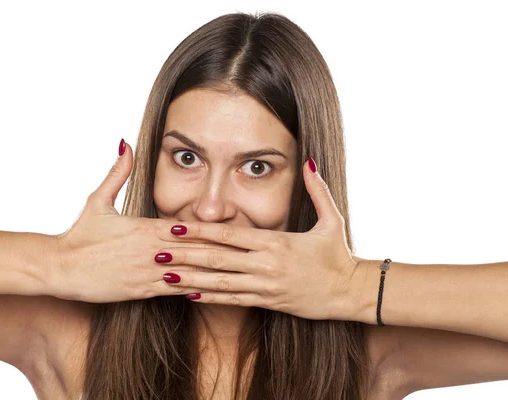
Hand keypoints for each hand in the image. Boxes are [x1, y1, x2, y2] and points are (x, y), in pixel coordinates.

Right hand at [50, 140, 242, 302]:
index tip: (234, 229)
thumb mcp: (97, 201)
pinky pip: (172, 291)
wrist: (59, 267)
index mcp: (145, 227)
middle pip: (194, 249)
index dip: (211, 229)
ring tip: (237, 273)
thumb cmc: (78, 235)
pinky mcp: (139, 290)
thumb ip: (117, 173)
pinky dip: (192, 290)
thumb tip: (124, 143)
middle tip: (247, 253)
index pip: (186, 227)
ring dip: (212, 272)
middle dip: (221, 251)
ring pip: (188, 272)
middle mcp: (151, 250)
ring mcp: (147, 272)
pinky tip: (210, 291)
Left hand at [153, 157, 366, 320]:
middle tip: (156, 251)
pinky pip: (234, 301)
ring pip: (220, 283)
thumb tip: (310, 161)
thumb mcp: (332, 219)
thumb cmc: (339, 255)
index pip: (229, 235)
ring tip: (164, 275)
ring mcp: (265, 286)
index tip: (174, 227)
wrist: (351, 292)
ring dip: (190, 279)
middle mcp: (266, 265)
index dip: (200, 231)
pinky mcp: (269, 302)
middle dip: (185, 255)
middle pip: (217, 259)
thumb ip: (318, 189)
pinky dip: (210, 297)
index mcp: (276, 242)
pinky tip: (189, 294)